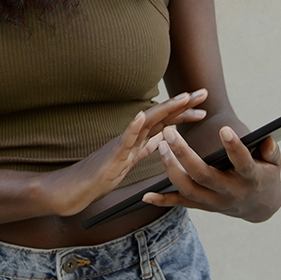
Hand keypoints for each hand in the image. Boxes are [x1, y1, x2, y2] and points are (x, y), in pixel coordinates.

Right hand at [41, 90, 208, 216]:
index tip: (202, 106)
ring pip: (147, 122)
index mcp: (139, 139)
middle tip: (203, 92)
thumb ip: (145, 148)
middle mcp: (133, 136)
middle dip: (183, 104)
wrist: (76, 187)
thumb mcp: (130, 160)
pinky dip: (134, 126)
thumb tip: (161, 139)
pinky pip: (124, 139)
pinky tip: (142, 115)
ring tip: (182, 99)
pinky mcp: (112, 154)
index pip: (166, 122)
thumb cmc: (101, 175)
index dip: (184, 113)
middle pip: (162, 116)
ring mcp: (123, 143)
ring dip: (166, 109)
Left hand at [142, 127, 280, 222]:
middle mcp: (230, 192)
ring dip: (171, 170)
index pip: (242, 163)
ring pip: (189, 189)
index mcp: (251, 178)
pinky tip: (146, 195)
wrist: (261, 207)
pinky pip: (181, 204)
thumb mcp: (274, 163)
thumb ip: (271, 151)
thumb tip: (267, 140)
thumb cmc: (266, 175)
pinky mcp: (204, 206)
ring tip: (160, 146)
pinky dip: (163, 201)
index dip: (234, 147)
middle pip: (204, 175)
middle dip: (184, 155)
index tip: (223, 129)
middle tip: (169, 133)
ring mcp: (215, 202)